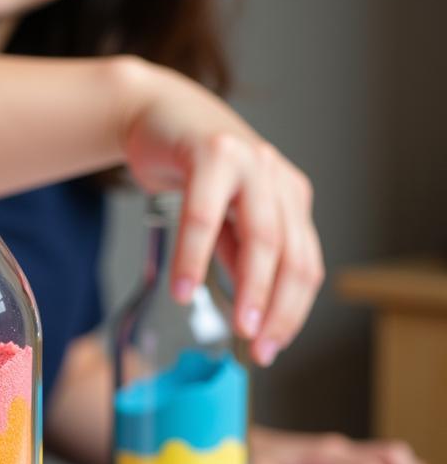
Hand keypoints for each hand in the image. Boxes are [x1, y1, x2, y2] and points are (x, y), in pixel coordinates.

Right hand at [120, 61, 322, 365]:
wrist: (160, 115)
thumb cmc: (192, 171)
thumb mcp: (223, 219)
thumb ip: (236, 254)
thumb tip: (248, 308)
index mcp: (290, 202)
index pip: (303, 267)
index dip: (291, 312)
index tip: (269, 349)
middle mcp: (279, 181)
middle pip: (290, 255)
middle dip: (277, 307)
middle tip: (258, 345)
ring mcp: (251, 164)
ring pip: (261, 236)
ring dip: (249, 287)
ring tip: (237, 326)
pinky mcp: (213, 153)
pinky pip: (204, 214)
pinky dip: (193, 257)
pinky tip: (183, 289)